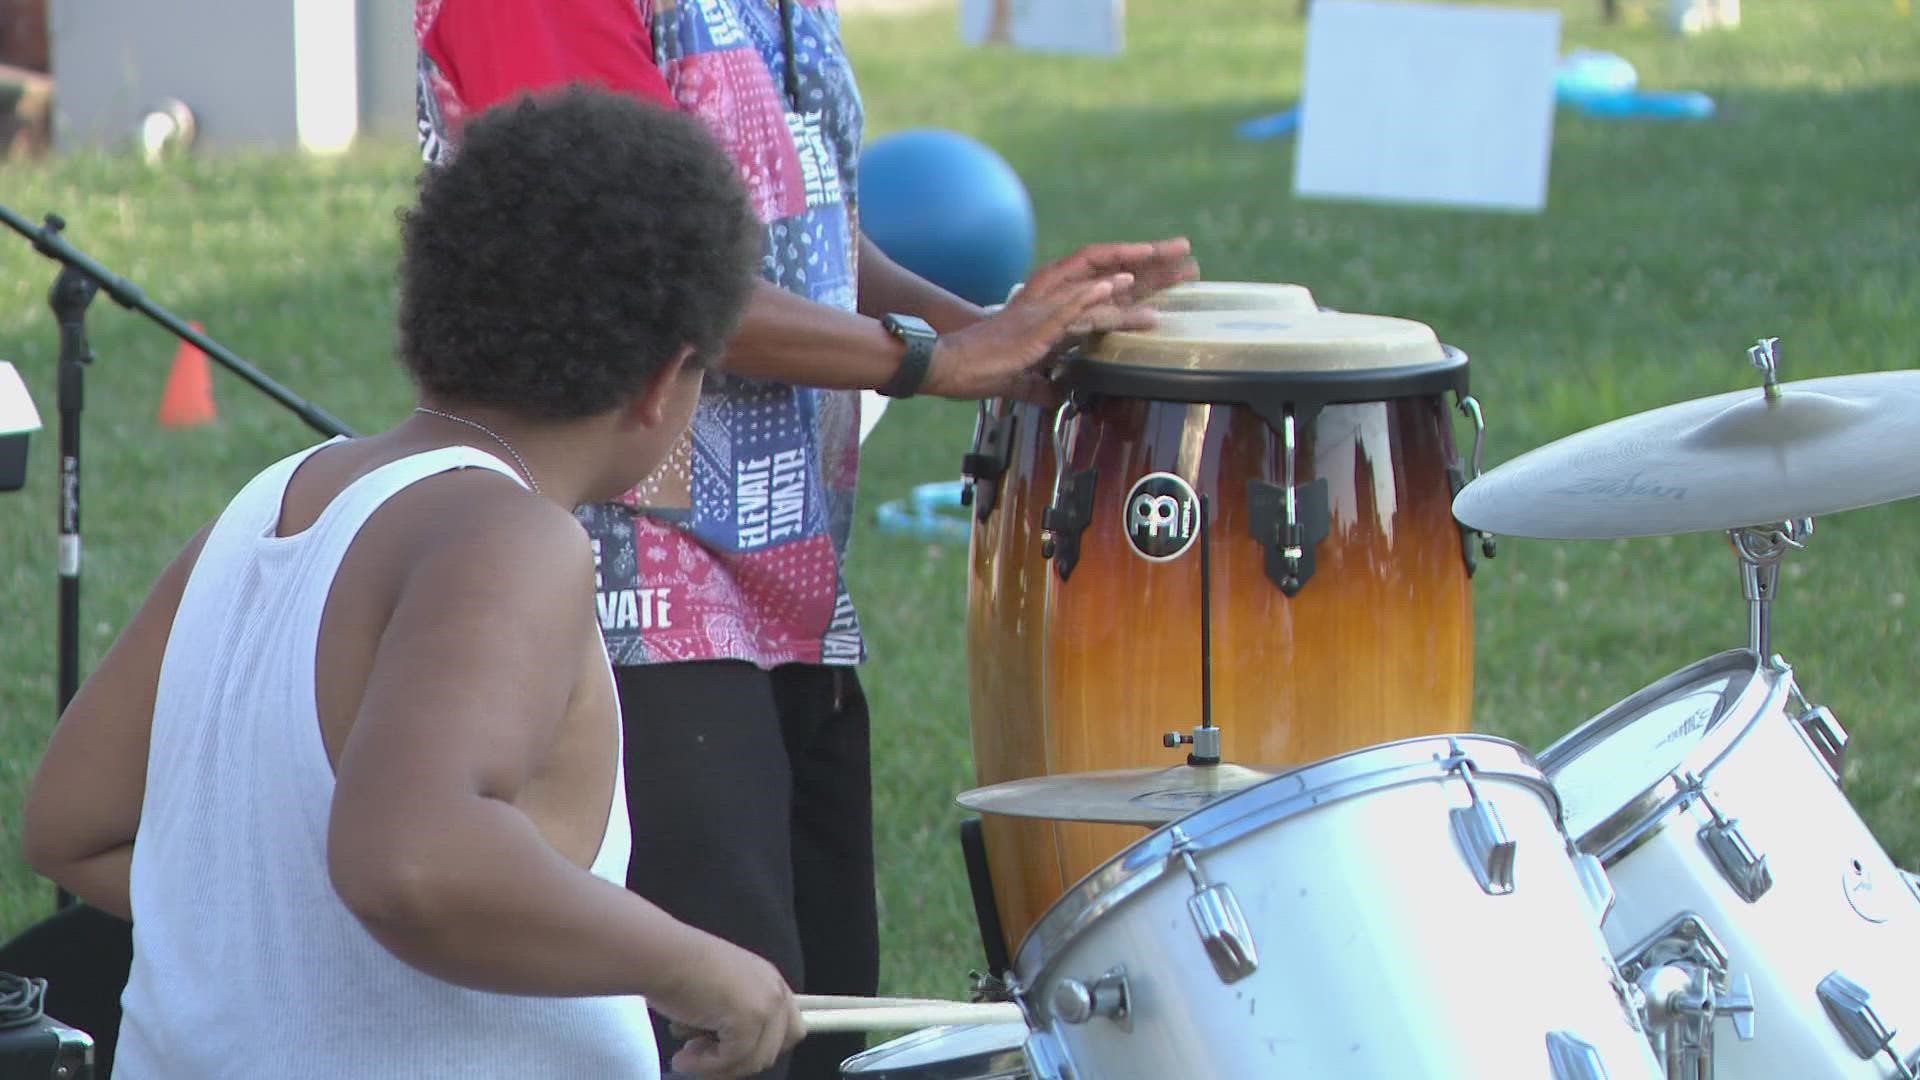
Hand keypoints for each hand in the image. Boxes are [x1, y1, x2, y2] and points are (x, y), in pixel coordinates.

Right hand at [652, 936, 802, 1077]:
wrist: (662, 956)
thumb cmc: (679, 969)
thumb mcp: (720, 993)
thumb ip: (737, 1016)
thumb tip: (735, 1055)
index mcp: (770, 982)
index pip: (789, 1030)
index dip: (761, 1049)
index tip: (728, 1056)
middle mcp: (773, 991)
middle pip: (775, 1050)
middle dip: (738, 1062)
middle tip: (703, 1055)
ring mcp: (765, 1005)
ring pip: (754, 1061)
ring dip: (718, 1067)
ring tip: (687, 1055)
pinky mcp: (749, 1019)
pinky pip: (732, 1060)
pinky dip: (705, 1065)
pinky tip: (682, 1056)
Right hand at [920, 237, 1198, 402]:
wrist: (946, 367)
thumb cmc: (976, 372)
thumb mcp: (1019, 381)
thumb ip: (1040, 386)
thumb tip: (1054, 397)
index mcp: (1052, 313)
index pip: (1104, 293)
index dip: (1140, 285)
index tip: (1173, 280)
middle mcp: (1051, 303)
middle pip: (1111, 278)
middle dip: (1153, 268)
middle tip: (1191, 261)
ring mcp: (1044, 311)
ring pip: (1098, 290)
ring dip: (1138, 278)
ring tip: (1174, 272)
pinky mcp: (1033, 326)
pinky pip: (1068, 306)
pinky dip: (1093, 295)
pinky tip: (1117, 284)